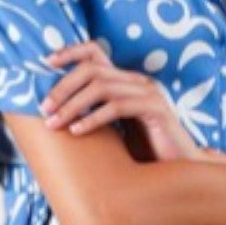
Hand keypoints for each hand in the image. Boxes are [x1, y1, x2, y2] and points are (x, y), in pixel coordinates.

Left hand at [39, 42, 199, 162]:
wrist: (181, 172)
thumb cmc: (145, 155)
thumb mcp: (115, 131)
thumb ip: (94, 115)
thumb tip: (55, 114)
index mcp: (127, 82)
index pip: (95, 52)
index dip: (70, 52)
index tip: (46, 63)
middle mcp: (138, 82)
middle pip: (92, 69)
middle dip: (63, 87)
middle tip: (44, 109)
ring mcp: (149, 93)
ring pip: (101, 87)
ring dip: (72, 105)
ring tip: (54, 124)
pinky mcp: (156, 110)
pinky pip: (118, 107)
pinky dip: (93, 118)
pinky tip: (78, 132)